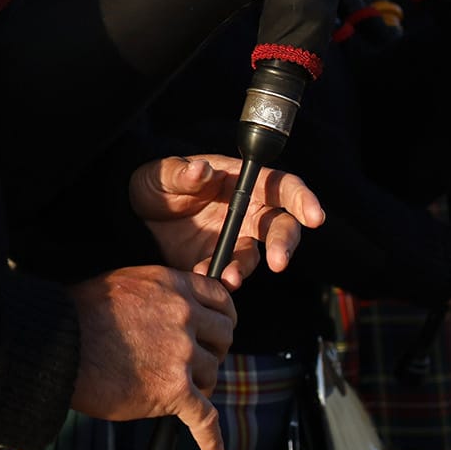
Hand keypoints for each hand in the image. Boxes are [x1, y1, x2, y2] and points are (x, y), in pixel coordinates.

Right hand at [67, 267, 237, 449]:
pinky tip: (213, 449)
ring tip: (176, 393)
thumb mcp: (125, 285)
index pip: (220, 299)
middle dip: (212, 351)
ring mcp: (181, 354)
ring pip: (211, 374)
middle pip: (223, 337)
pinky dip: (209, 436)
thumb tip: (174, 313)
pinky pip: (204, 418)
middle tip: (195, 364)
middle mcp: (183, 316)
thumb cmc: (78, 316)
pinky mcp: (173, 390)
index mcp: (172, 286)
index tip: (218, 330)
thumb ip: (159, 295)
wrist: (56, 344)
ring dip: (199, 385)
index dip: (223, 318)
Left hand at [126, 154, 326, 287]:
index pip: (284, 187)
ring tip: (230, 277)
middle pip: (282, 228)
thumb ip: (181, 173)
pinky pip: (229, 274)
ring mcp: (236, 241)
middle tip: (278, 262)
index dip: (303, 200)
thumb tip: (201, 170)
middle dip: (285, 245)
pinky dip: (221, 279)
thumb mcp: (162, 173)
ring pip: (256, 257)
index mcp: (244, 182)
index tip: (314, 217)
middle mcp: (248, 212)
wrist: (136, 217)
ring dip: (246, 268)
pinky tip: (206, 279)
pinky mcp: (220, 264)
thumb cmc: (158, 184)